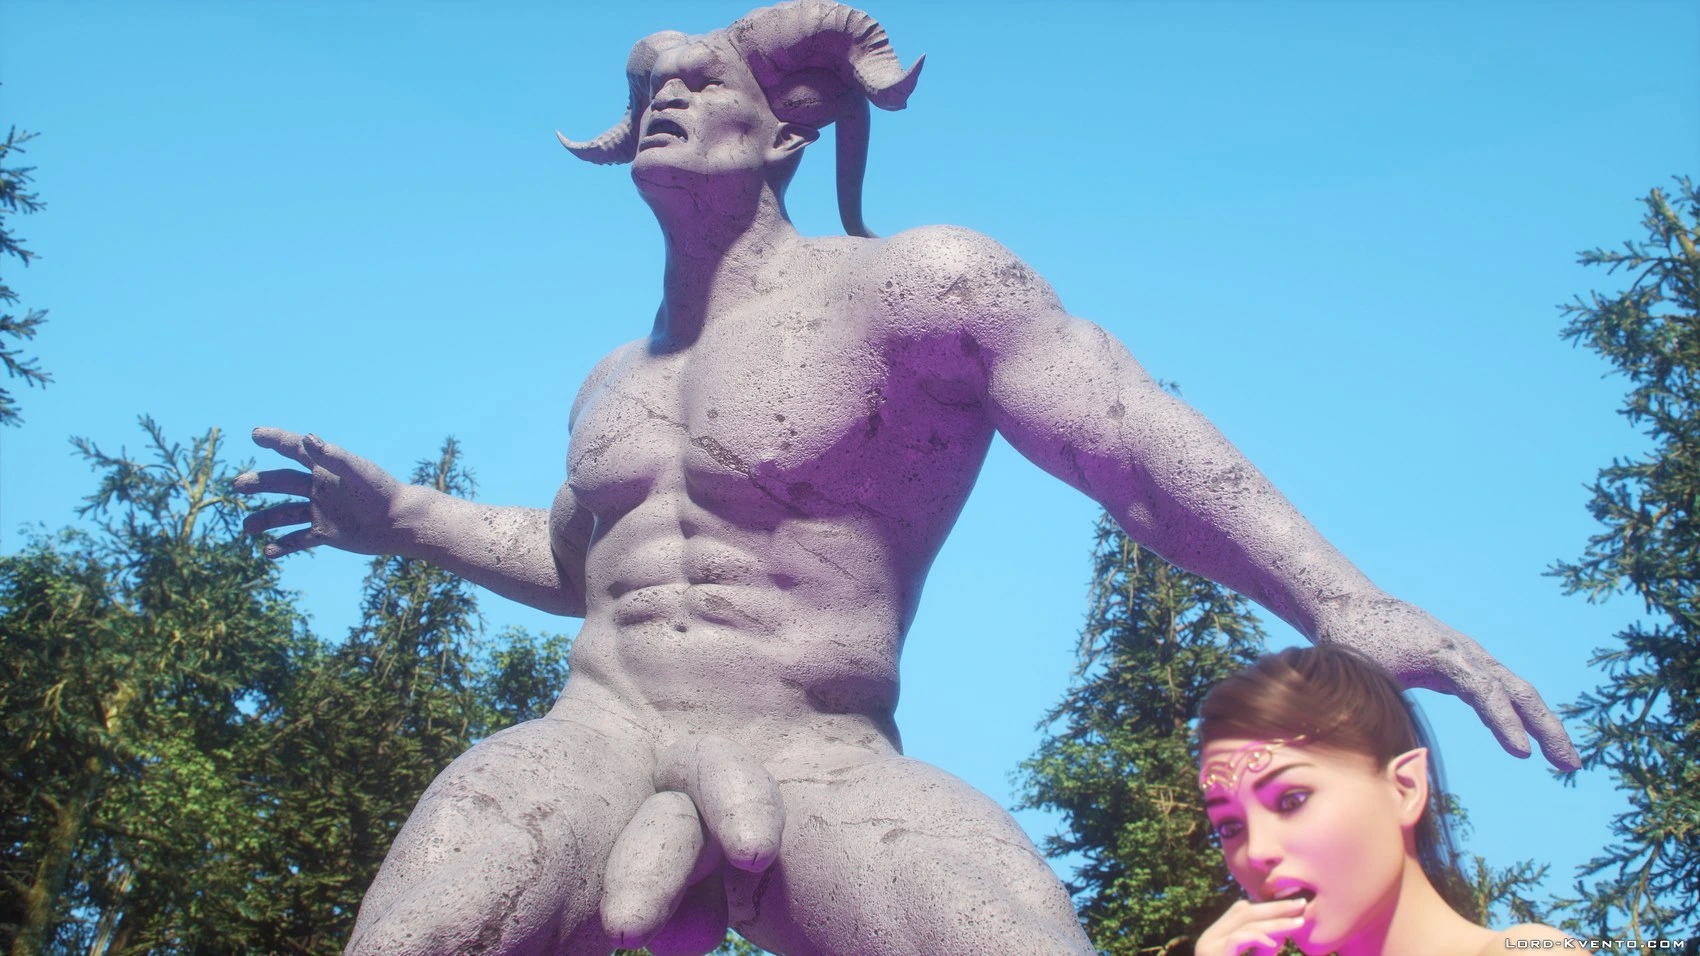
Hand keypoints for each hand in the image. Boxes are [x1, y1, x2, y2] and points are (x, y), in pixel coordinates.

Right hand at [234, 427, 411, 557]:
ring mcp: (320, 510)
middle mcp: (318, 487)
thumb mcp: (356, 471)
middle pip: (282, 482)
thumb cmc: (381, 491)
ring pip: (285, 514)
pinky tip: (268, 552)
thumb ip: (331, 456)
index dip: (275, 440)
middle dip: (259, 483)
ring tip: (247, 528)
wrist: (399, 522)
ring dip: (265, 520)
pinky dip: (284, 546)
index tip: (254, 434)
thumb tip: (307, 438)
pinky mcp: (325, 533)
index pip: (294, 449)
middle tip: (236, 485)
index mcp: (325, 467)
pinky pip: (299, 540)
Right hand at [1195, 899, 1306, 955]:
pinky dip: (1258, 938)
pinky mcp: (1213, 955)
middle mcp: (1208, 939)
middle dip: (1275, 908)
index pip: (1241, 912)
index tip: (1293, 907)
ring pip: (1244, 924)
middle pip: (1243, 912)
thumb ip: (1263, 948)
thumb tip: (1281, 930)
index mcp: (1216, 938)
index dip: (1268, 906)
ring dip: (1275, 922)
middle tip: (1301, 904)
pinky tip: (1275, 944)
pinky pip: (1237, 939)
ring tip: (1299, 922)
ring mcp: (1208, 947)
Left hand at [1321, 594, 1579, 769]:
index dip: (1503, 723)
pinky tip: (1532, 741)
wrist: (1353, 605)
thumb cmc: (1353, 642)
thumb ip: (1379, 711)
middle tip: (1570, 765)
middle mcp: (1465, 652)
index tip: (1522, 753)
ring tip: (1566, 763)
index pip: (1484, 691)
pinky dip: (1521, 714)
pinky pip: (1502, 690)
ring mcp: (1470, 656)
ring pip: (1517, 690)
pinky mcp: (1466, 664)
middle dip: (1547, 728)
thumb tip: (1386, 761)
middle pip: (1517, 690)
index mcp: (1442, 654)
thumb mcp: (1363, 677)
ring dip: (1544, 725)